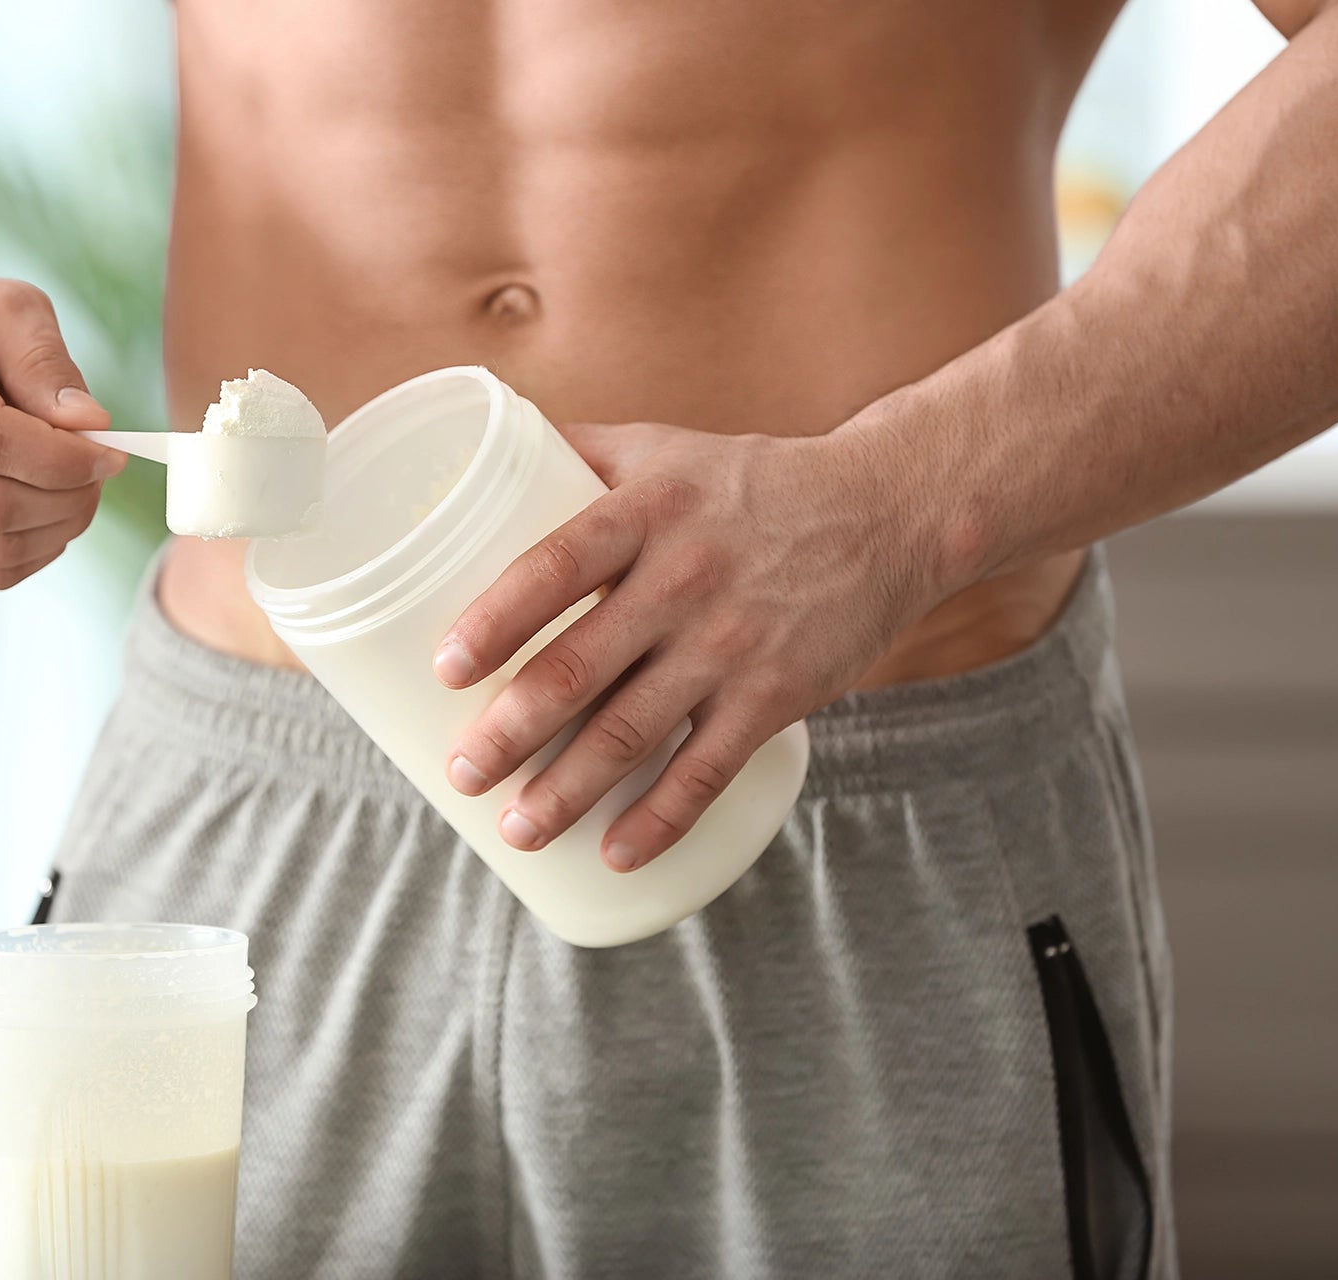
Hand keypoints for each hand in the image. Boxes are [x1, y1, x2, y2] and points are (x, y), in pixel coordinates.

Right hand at [0, 269, 124, 588]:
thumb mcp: (4, 307)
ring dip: (57, 527)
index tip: (111, 453)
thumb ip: (45, 361)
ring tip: (75, 487)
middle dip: (68, 497)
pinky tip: (43, 512)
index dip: (61, 458)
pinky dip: (34, 551)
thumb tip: (91, 426)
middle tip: (100, 472)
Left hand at [437, 419, 943, 870]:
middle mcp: (684, 579)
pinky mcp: (777, 694)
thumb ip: (572, 452)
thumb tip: (467, 461)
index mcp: (645, 512)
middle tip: (461, 775)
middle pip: (578, 667)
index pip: (553, 566)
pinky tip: (614, 856)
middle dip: (510, 733)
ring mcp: (732, 643)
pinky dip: (660, 820)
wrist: (892, 510)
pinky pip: (708, 770)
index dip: (495, 621)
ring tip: (515, 829)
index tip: (445, 669)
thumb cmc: (749, 482)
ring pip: (632, 733)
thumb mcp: (662, 448)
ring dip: (566, 791)